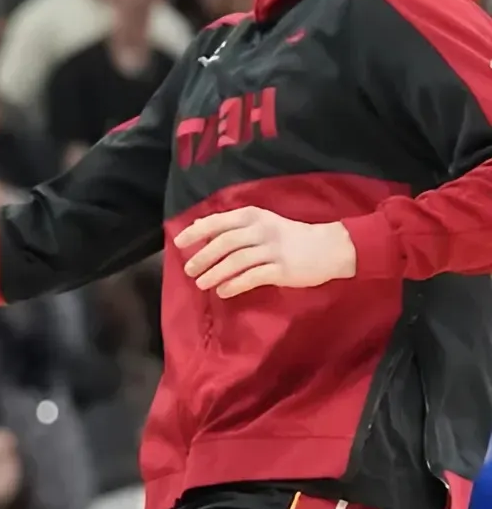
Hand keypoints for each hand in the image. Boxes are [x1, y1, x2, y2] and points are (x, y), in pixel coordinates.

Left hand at [175, 206, 355, 297]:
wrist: (330, 247)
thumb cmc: (290, 235)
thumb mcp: (262, 222)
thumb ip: (233, 225)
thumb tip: (200, 227)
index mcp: (252, 216)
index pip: (217, 222)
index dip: (196, 232)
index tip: (178, 243)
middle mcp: (260, 230)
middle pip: (223, 244)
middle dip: (202, 258)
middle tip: (188, 270)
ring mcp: (272, 250)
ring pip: (235, 262)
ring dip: (214, 274)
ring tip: (202, 284)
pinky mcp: (282, 269)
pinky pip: (252, 278)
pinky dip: (234, 285)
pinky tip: (223, 291)